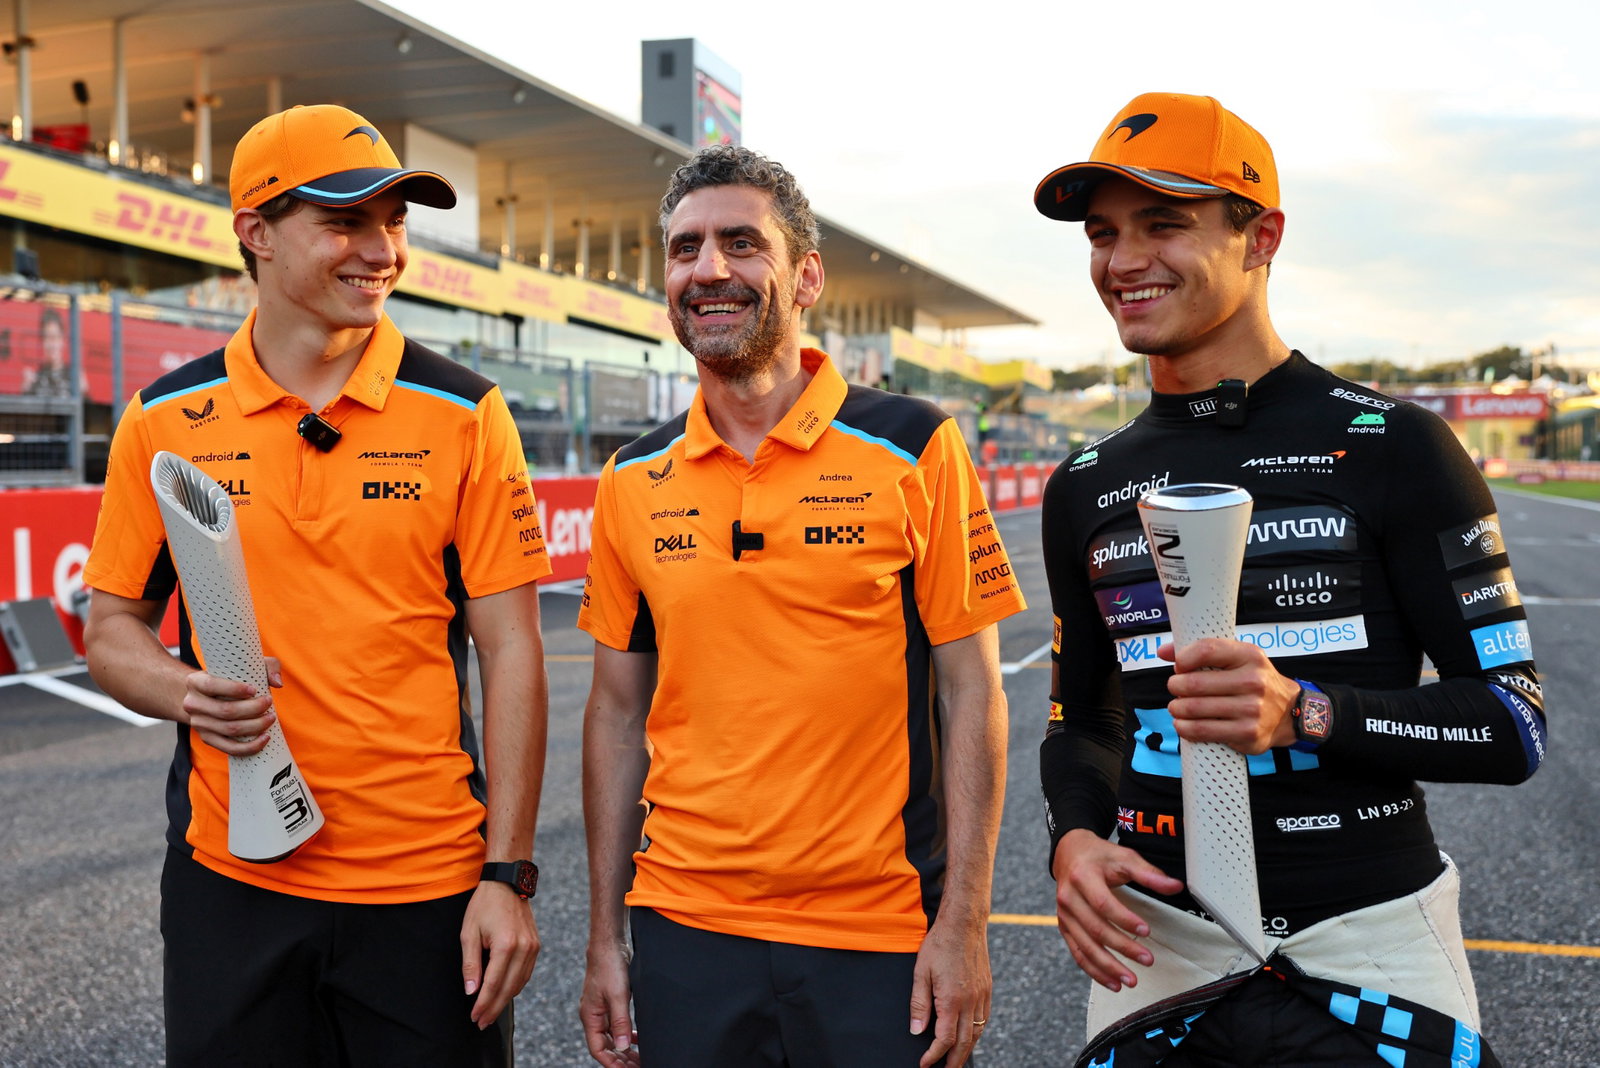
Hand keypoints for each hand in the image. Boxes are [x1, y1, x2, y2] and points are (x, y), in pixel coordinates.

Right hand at [182, 656, 281, 755]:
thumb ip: (266, 666)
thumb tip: (277, 682)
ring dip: (255, 726)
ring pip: (230, 729)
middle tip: (269, 702)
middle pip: (225, 711)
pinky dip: (249, 746)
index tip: (254, 689)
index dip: (234, 689)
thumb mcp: (244, 665)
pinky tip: (265, 738)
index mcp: (195, 682)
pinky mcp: (207, 738)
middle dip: (252, 709)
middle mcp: (192, 703)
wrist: (206, 696)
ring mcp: (198, 723)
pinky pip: (229, 748)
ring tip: (271, 718)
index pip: (212, 685)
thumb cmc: (230, 677)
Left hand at [461, 881, 539, 1028]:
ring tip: (490, 1012)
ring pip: (520, 983)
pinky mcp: (536, 945)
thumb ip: (470, 964)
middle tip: (481, 1022)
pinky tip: (504, 993)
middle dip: (494, 1008)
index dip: (483, 1004)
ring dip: (505, 1000)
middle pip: (509, 988)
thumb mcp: (469, 933)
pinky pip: (526, 973)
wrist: (507, 882)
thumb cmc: (484, 905)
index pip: (494, 984)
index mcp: (506, 945)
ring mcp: (533, 947)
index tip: (474, 1017)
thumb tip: (471, 991)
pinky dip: (515, 986)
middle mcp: (524, 948)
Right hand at [580, 937, 638, 1065]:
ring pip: (612, 1036)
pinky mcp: (610, 1001)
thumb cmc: (610, 966)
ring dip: (624, 1048)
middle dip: (621, 1059)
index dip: (612, 1063)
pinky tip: (637, 1038)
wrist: (609, 944)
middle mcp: (594, 1016)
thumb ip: (621, 1022)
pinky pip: (616, 1025)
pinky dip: (626, 1034)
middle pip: (605, 1046)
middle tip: (639, 1065)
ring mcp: (601, 1009)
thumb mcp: (618, 996)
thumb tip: (622, 1047)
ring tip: (640, 1056)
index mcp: (591, 1017)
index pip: (598, 1050)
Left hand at [909, 907, 990, 1067]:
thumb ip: (919, 1004)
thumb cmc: (940, 944)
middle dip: (953, 1061)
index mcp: (951, 1000)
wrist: (964, 923)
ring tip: (956, 1060)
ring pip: (977, 1033)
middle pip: (963, 1042)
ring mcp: (981, 996)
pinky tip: (970, 1035)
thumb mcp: (921, 972)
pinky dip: (977, 1033)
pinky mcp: (987, 989)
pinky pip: (984, 1019)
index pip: (944, 1039)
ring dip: (966, 1050)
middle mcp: (970, 1001)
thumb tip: (917, 1030)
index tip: (924, 1064)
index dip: (933, 1056)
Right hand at [1052, 829, 1183, 991]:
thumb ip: (1149, 874)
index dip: (1124, 919)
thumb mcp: (1124, 857)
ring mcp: (1064, 915)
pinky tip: (1112, 982)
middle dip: (1122, 948)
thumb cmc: (1098, 857)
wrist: (1069, 854)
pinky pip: (1077, 953)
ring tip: (1130, 980)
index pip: (1103, 903)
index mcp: (1083, 877)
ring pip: (1085, 947)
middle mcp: (1069, 898)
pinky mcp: (1064, 927)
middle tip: (1147, 960)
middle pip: (1095, 929)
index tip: (1146, 930)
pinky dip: (1094, 971)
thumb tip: (1175, 886)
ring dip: (1108, 967)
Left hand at [1160, 639, 1301, 753]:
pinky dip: (1185, 728)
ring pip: (1195, 708)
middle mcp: (1254, 681)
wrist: (1289, 713)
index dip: (1183, 658)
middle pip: (1194, 683)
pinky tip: (1183, 724)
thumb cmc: (1253, 681)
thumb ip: (1201, 651)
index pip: (1206, 649)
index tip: (1179, 666)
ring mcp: (1252, 709)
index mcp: (1250, 656)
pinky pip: (1203, 731)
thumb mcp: (1237, 658)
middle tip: (1176, 688)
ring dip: (1177, 708)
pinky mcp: (1247, 733)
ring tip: (1177, 707)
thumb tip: (1162, 652)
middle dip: (1176, 686)